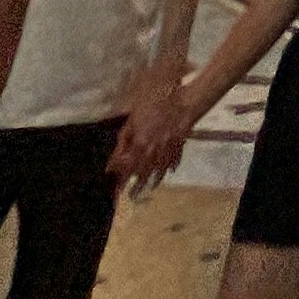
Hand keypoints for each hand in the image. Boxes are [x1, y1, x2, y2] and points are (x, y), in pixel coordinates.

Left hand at [111, 59, 190, 188]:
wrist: (183, 102)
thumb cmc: (156, 105)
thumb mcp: (134, 118)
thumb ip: (123, 139)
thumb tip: (115, 158)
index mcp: (140, 145)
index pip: (127, 167)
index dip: (120, 178)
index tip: (115, 189)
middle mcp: (153, 152)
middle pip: (142, 172)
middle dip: (136, 186)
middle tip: (131, 196)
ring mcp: (167, 150)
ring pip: (158, 170)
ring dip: (152, 181)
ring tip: (148, 189)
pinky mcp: (179, 145)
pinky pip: (173, 160)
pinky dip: (170, 167)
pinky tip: (168, 172)